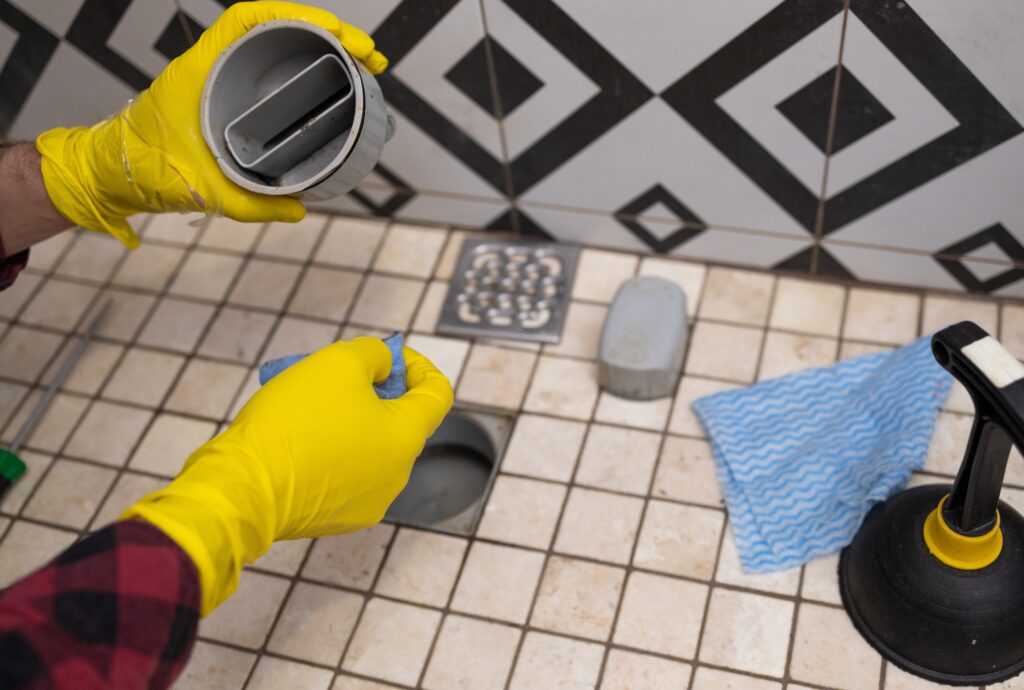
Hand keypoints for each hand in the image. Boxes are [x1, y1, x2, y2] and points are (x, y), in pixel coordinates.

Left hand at [35, 1, 386, 248]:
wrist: (114, 174)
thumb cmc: (147, 172)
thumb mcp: (203, 191)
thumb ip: (252, 205)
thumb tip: (300, 208)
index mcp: (202, 70)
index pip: (249, 19)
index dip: (298, 15)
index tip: (337, 32)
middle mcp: (215, 66)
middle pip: (278, 29)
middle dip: (329, 34)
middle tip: (370, 56)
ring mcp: (224, 79)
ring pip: (280, 48)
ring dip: (324, 51)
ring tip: (364, 67)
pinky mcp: (230, 96)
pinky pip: (273, 72)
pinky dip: (306, 71)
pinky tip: (334, 85)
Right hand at [122, 338, 451, 614]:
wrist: (243, 488)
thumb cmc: (294, 421)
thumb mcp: (338, 363)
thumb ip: (373, 355)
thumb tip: (382, 364)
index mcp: (406, 438)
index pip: (437, 393)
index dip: (416, 365)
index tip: (385, 356)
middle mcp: (397, 476)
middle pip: (398, 420)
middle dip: (373, 391)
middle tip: (334, 375)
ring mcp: (369, 502)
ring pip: (368, 447)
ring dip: (348, 421)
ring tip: (307, 404)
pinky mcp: (337, 519)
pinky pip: (344, 474)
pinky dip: (329, 451)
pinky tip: (296, 439)